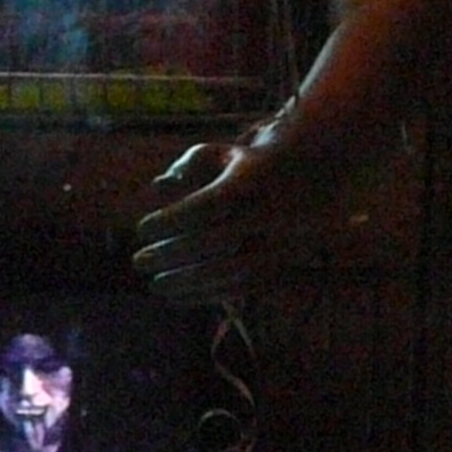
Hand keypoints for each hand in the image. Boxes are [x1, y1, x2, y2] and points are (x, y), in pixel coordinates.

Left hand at [133, 130, 336, 302]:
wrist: (312, 179)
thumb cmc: (250, 167)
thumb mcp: (223, 155)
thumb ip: (189, 165)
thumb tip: (157, 185)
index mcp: (251, 180)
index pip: (206, 205)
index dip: (171, 220)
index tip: (141, 229)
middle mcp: (270, 212)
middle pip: (216, 241)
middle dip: (172, 254)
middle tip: (138, 261)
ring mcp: (280, 242)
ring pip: (231, 271)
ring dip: (188, 283)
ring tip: (155, 285)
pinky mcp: (282, 266)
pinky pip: (242, 288)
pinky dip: (207, 295)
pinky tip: (177, 296)